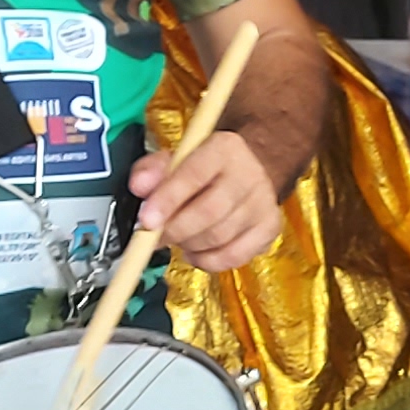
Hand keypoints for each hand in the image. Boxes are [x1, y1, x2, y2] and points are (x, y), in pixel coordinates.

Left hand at [129, 132, 286, 272]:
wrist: (246, 171)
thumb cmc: (205, 168)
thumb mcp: (175, 159)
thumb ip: (153, 170)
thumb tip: (139, 186)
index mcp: (224, 149)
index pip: (194, 174)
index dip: (168, 200)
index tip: (146, 220)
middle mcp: (249, 174)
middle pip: (210, 211)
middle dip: (175, 230)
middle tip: (155, 236)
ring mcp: (263, 203)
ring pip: (220, 237)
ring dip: (189, 245)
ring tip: (178, 237)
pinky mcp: (269, 229)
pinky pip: (234, 257)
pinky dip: (207, 261)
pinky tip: (196, 251)